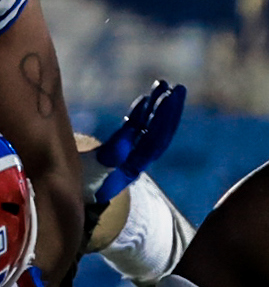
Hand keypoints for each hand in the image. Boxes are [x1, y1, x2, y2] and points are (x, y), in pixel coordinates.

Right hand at [88, 81, 184, 206]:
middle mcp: (137, 162)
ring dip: (158, 108)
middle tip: (178, 88)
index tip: (162, 97)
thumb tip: (127, 143)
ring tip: (164, 85)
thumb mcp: (92, 174)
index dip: (159, 119)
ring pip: (151, 131)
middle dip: (168, 110)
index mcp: (133, 168)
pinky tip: (146, 99)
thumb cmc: (80, 187)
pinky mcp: (123, 152)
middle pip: (158, 134)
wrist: (73, 201)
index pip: (152, 141)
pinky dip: (142, 115)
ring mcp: (132, 156)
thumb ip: (109, 158)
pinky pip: (138, 132)